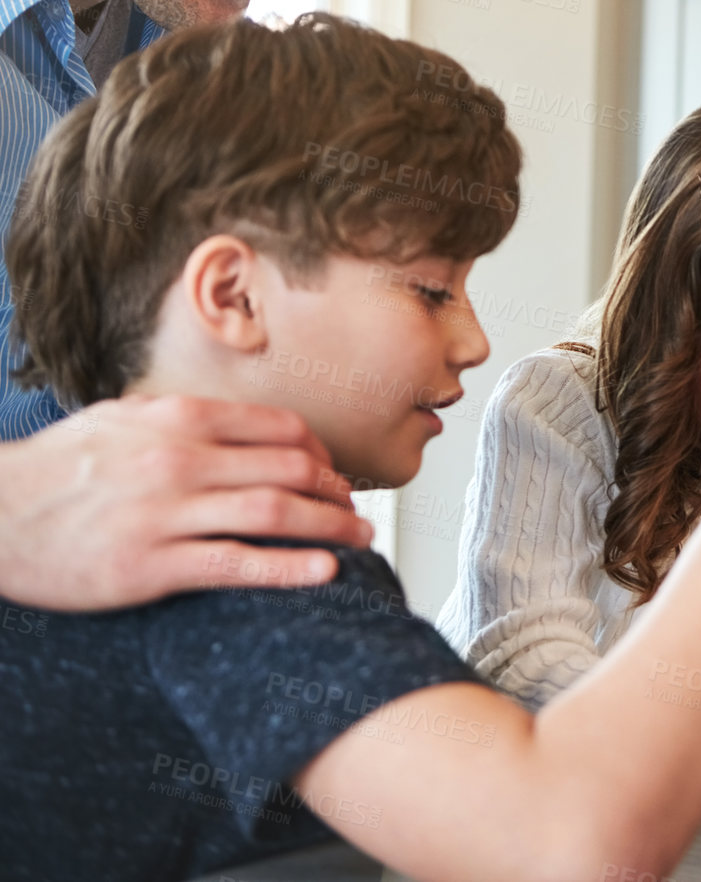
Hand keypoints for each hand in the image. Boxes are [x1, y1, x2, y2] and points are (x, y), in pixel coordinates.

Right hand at [0, 394, 369, 610]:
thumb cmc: (54, 469)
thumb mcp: (119, 418)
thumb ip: (179, 416)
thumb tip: (234, 420)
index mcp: (177, 419)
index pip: (280, 428)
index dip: (322, 451)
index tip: (334, 470)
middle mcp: (179, 459)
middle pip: (290, 468)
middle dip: (336, 489)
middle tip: (356, 507)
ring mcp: (166, 513)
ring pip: (274, 513)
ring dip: (330, 526)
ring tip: (360, 538)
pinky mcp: (150, 566)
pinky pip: (236, 565)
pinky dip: (288, 567)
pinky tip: (325, 571)